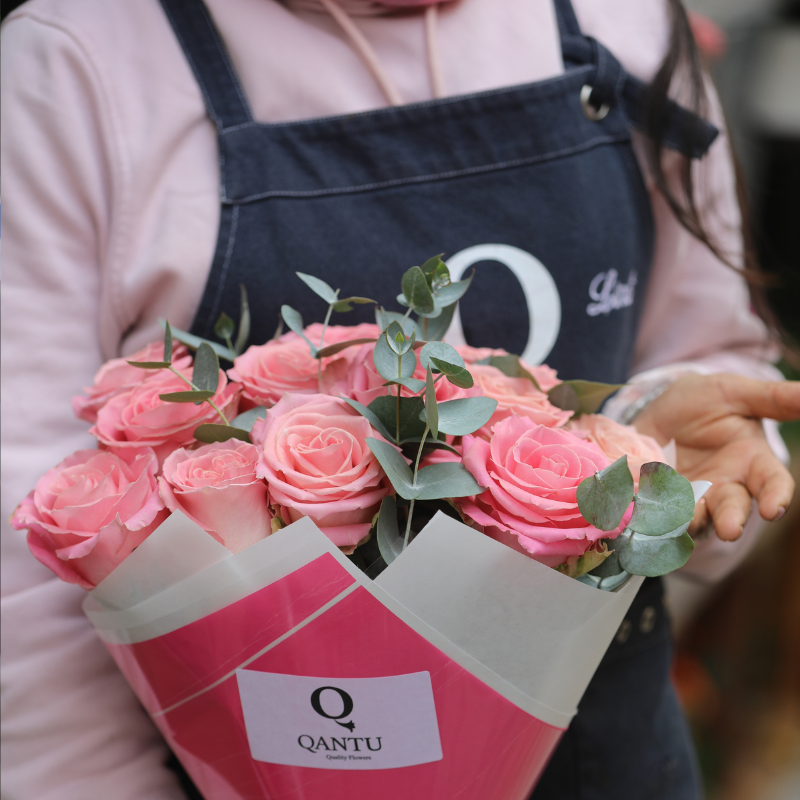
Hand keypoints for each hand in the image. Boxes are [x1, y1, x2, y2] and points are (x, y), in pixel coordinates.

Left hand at [633, 373, 799, 540]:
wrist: (657, 406)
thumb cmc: (704, 401)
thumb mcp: (734, 393)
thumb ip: (772, 398)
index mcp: (752, 461)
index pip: (772, 483)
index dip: (776, 496)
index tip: (773, 509)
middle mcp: (726, 485)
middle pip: (735, 509)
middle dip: (732, 519)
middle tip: (730, 530)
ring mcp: (694, 496)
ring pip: (698, 517)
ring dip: (691, 521)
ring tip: (683, 521)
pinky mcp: (662, 499)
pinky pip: (659, 510)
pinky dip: (654, 512)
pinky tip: (645, 511)